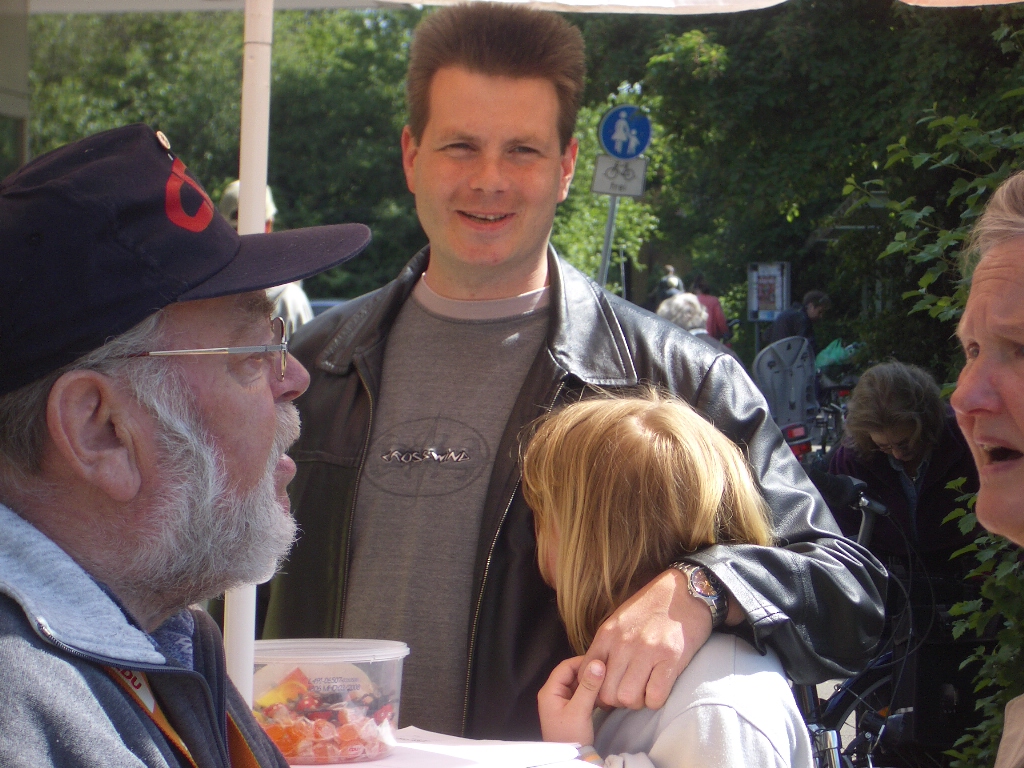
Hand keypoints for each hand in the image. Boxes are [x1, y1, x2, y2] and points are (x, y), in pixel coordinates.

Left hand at [538, 656, 604, 744]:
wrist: (572, 760)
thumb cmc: (571, 736)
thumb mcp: (580, 710)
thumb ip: (589, 686)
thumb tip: (598, 663)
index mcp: (550, 691)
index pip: (566, 666)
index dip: (582, 661)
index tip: (601, 661)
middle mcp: (553, 694)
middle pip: (571, 675)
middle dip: (588, 672)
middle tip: (606, 671)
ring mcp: (561, 702)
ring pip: (577, 684)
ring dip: (591, 683)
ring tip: (606, 681)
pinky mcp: (570, 710)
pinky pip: (580, 694)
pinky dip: (591, 693)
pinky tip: (602, 694)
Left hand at [582, 568, 728, 709]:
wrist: (684, 591)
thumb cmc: (650, 609)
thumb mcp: (619, 621)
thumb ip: (606, 646)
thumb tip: (595, 676)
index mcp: (607, 634)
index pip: (587, 675)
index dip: (595, 690)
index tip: (608, 690)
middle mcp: (623, 643)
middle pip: (607, 693)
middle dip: (617, 701)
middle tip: (629, 692)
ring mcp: (647, 651)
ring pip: (628, 698)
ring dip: (637, 702)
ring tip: (645, 690)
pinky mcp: (671, 658)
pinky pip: (655, 697)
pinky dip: (656, 700)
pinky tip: (659, 689)